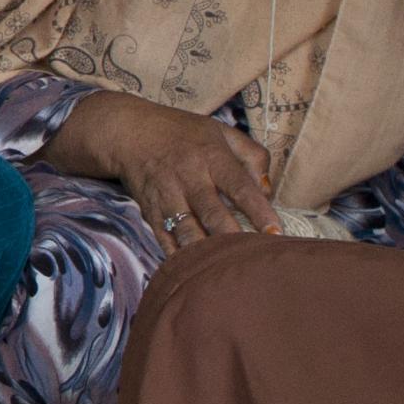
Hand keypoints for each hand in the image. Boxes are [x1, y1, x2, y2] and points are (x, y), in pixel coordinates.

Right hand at [43, 90, 279, 254]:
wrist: (128, 132)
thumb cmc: (182, 133)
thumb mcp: (222, 132)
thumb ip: (253, 156)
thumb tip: (267, 191)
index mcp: (212, 157)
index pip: (240, 186)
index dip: (258, 211)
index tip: (275, 232)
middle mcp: (189, 177)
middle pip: (212, 213)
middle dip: (232, 237)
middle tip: (253, 258)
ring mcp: (167, 196)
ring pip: (187, 230)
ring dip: (205, 252)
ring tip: (224, 270)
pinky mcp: (150, 211)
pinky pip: (164, 238)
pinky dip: (177, 256)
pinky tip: (192, 272)